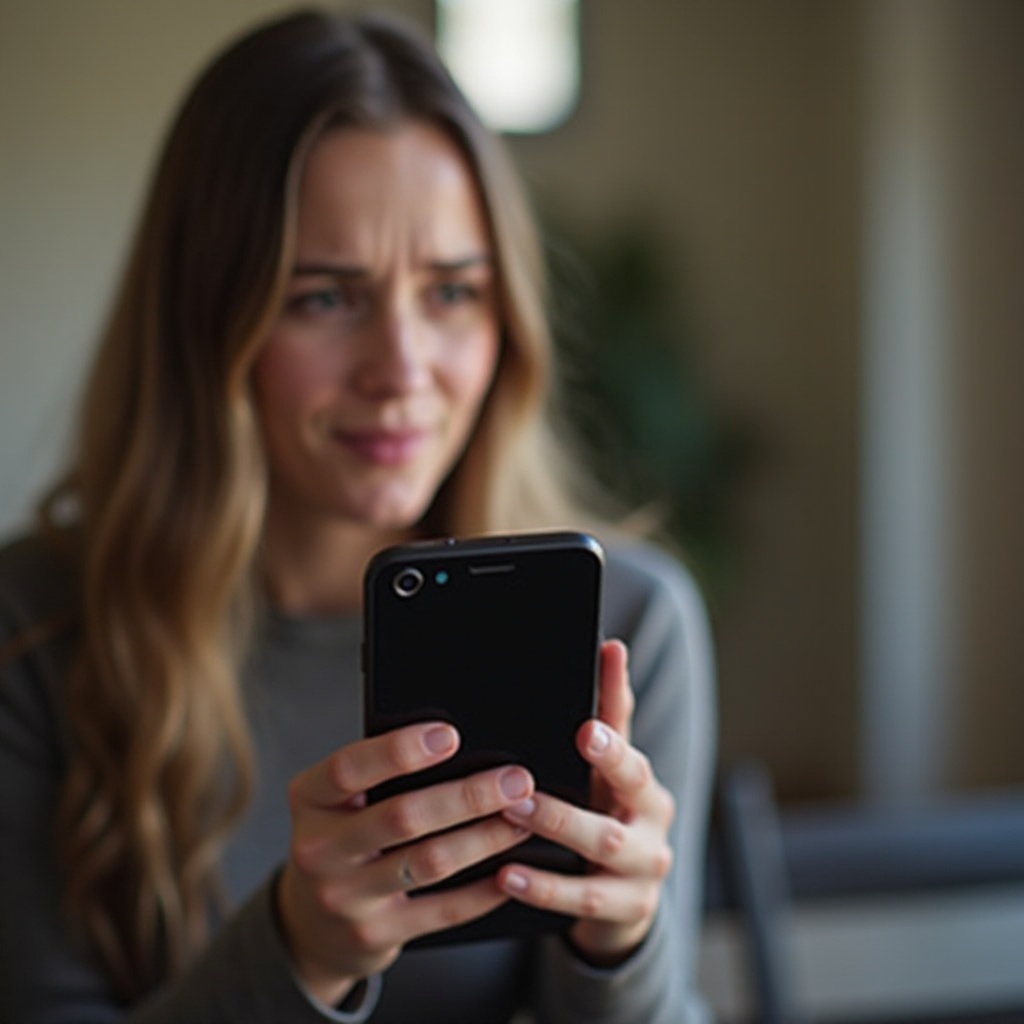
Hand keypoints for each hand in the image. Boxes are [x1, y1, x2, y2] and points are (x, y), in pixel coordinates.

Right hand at [277, 723, 533, 1004]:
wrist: (312, 926)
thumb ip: (375, 774)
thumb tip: (452, 743)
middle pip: (401, 816)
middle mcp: (319, 850)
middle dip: (467, 796)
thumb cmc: (340, 838)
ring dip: (484, 838)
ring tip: (522, 817)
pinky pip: (442, 911)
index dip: (399, 750)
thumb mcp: (335, 801)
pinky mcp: (376, 936)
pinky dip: (483, 890)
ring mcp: (346, 899)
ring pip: (429, 862)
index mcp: (309, 800)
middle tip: (516, 780)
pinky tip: (511, 870)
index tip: (450, 735)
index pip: (348, 768)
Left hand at [498, 640, 674, 963]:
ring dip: (555, 833)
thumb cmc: (608, 812)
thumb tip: (612, 645)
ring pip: (604, 852)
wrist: (626, 894)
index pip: (632, 760)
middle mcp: (654, 826)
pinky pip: (584, 901)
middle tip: (520, 786)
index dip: (612, 746)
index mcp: (645, 787)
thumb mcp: (610, 768)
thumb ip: (610, 711)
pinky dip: (545, 888)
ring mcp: (645, 872)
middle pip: (621, 811)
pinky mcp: (628, 910)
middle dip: (572, 798)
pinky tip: (507, 875)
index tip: (585, 730)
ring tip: (510, 817)